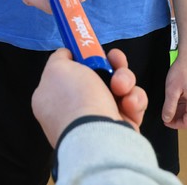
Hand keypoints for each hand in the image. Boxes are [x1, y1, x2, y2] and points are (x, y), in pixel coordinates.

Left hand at [31, 48, 146, 146]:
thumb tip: (66, 56)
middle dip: (111, 66)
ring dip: (125, 81)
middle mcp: (75, 109)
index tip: (92, 49)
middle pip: (98, 77)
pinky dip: (134, 101)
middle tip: (116, 61)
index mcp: (52, 98)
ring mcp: (98, 119)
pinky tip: (129, 104)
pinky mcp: (121, 127)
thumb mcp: (56, 68)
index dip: (82, 59)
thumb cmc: (75, 99)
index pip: (68, 73)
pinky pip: (132, 105)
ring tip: (122, 88)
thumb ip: (59, 58)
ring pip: (119, 88)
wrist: (98, 136)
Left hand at [161, 48, 186, 128]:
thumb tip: (167, 118)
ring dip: (178, 109)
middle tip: (164, 113)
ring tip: (167, 103)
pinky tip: (174, 96)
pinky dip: (181, 102)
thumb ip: (169, 107)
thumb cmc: (183, 70)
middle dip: (176, 117)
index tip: (165, 121)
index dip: (175, 125)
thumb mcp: (172, 90)